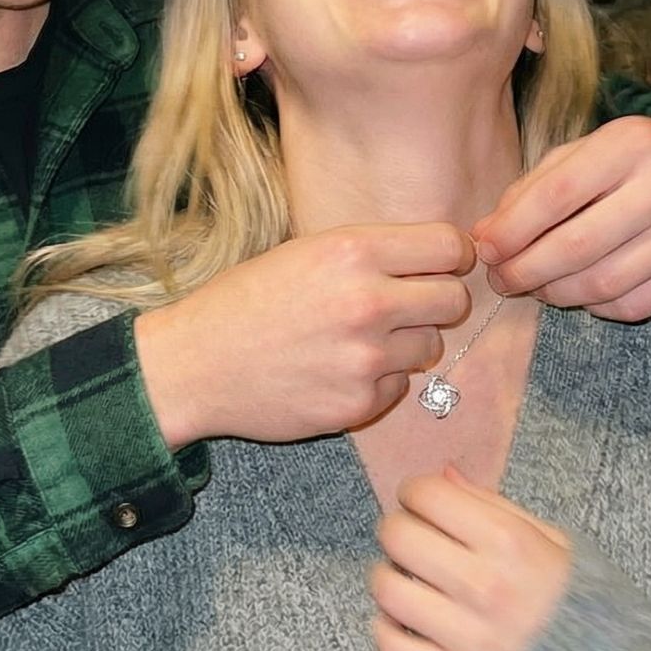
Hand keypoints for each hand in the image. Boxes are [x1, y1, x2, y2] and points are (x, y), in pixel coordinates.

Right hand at [135, 223, 473, 446]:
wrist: (196, 365)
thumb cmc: (248, 302)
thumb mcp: (306, 252)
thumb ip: (370, 252)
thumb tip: (439, 254)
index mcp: (353, 252)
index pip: (448, 245)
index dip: (452, 255)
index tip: (442, 264)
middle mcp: (367, 302)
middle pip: (454, 299)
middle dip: (439, 301)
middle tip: (409, 305)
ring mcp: (365, 358)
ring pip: (430, 346)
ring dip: (406, 343)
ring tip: (357, 340)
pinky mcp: (358, 405)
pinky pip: (399, 386)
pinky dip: (379, 381)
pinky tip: (337, 370)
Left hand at [370, 467, 570, 650]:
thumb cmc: (586, 606)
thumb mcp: (557, 544)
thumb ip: (496, 507)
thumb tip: (442, 475)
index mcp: (513, 544)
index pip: (429, 496)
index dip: (416, 491)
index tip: (422, 502)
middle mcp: (487, 588)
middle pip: (399, 536)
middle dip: (397, 527)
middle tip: (410, 536)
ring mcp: (470, 640)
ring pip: (387, 590)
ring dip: (387, 577)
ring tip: (406, 578)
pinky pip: (392, 647)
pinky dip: (388, 629)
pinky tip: (408, 621)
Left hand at [471, 116, 650, 321]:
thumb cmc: (637, 159)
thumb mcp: (586, 152)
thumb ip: (533, 189)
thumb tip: (486, 238)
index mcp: (632, 142)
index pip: (557, 195)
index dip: (513, 231)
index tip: (485, 251)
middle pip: (578, 246)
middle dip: (526, 271)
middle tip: (502, 280)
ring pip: (603, 283)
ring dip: (556, 293)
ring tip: (536, 286)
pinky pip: (632, 305)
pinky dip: (596, 305)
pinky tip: (582, 292)